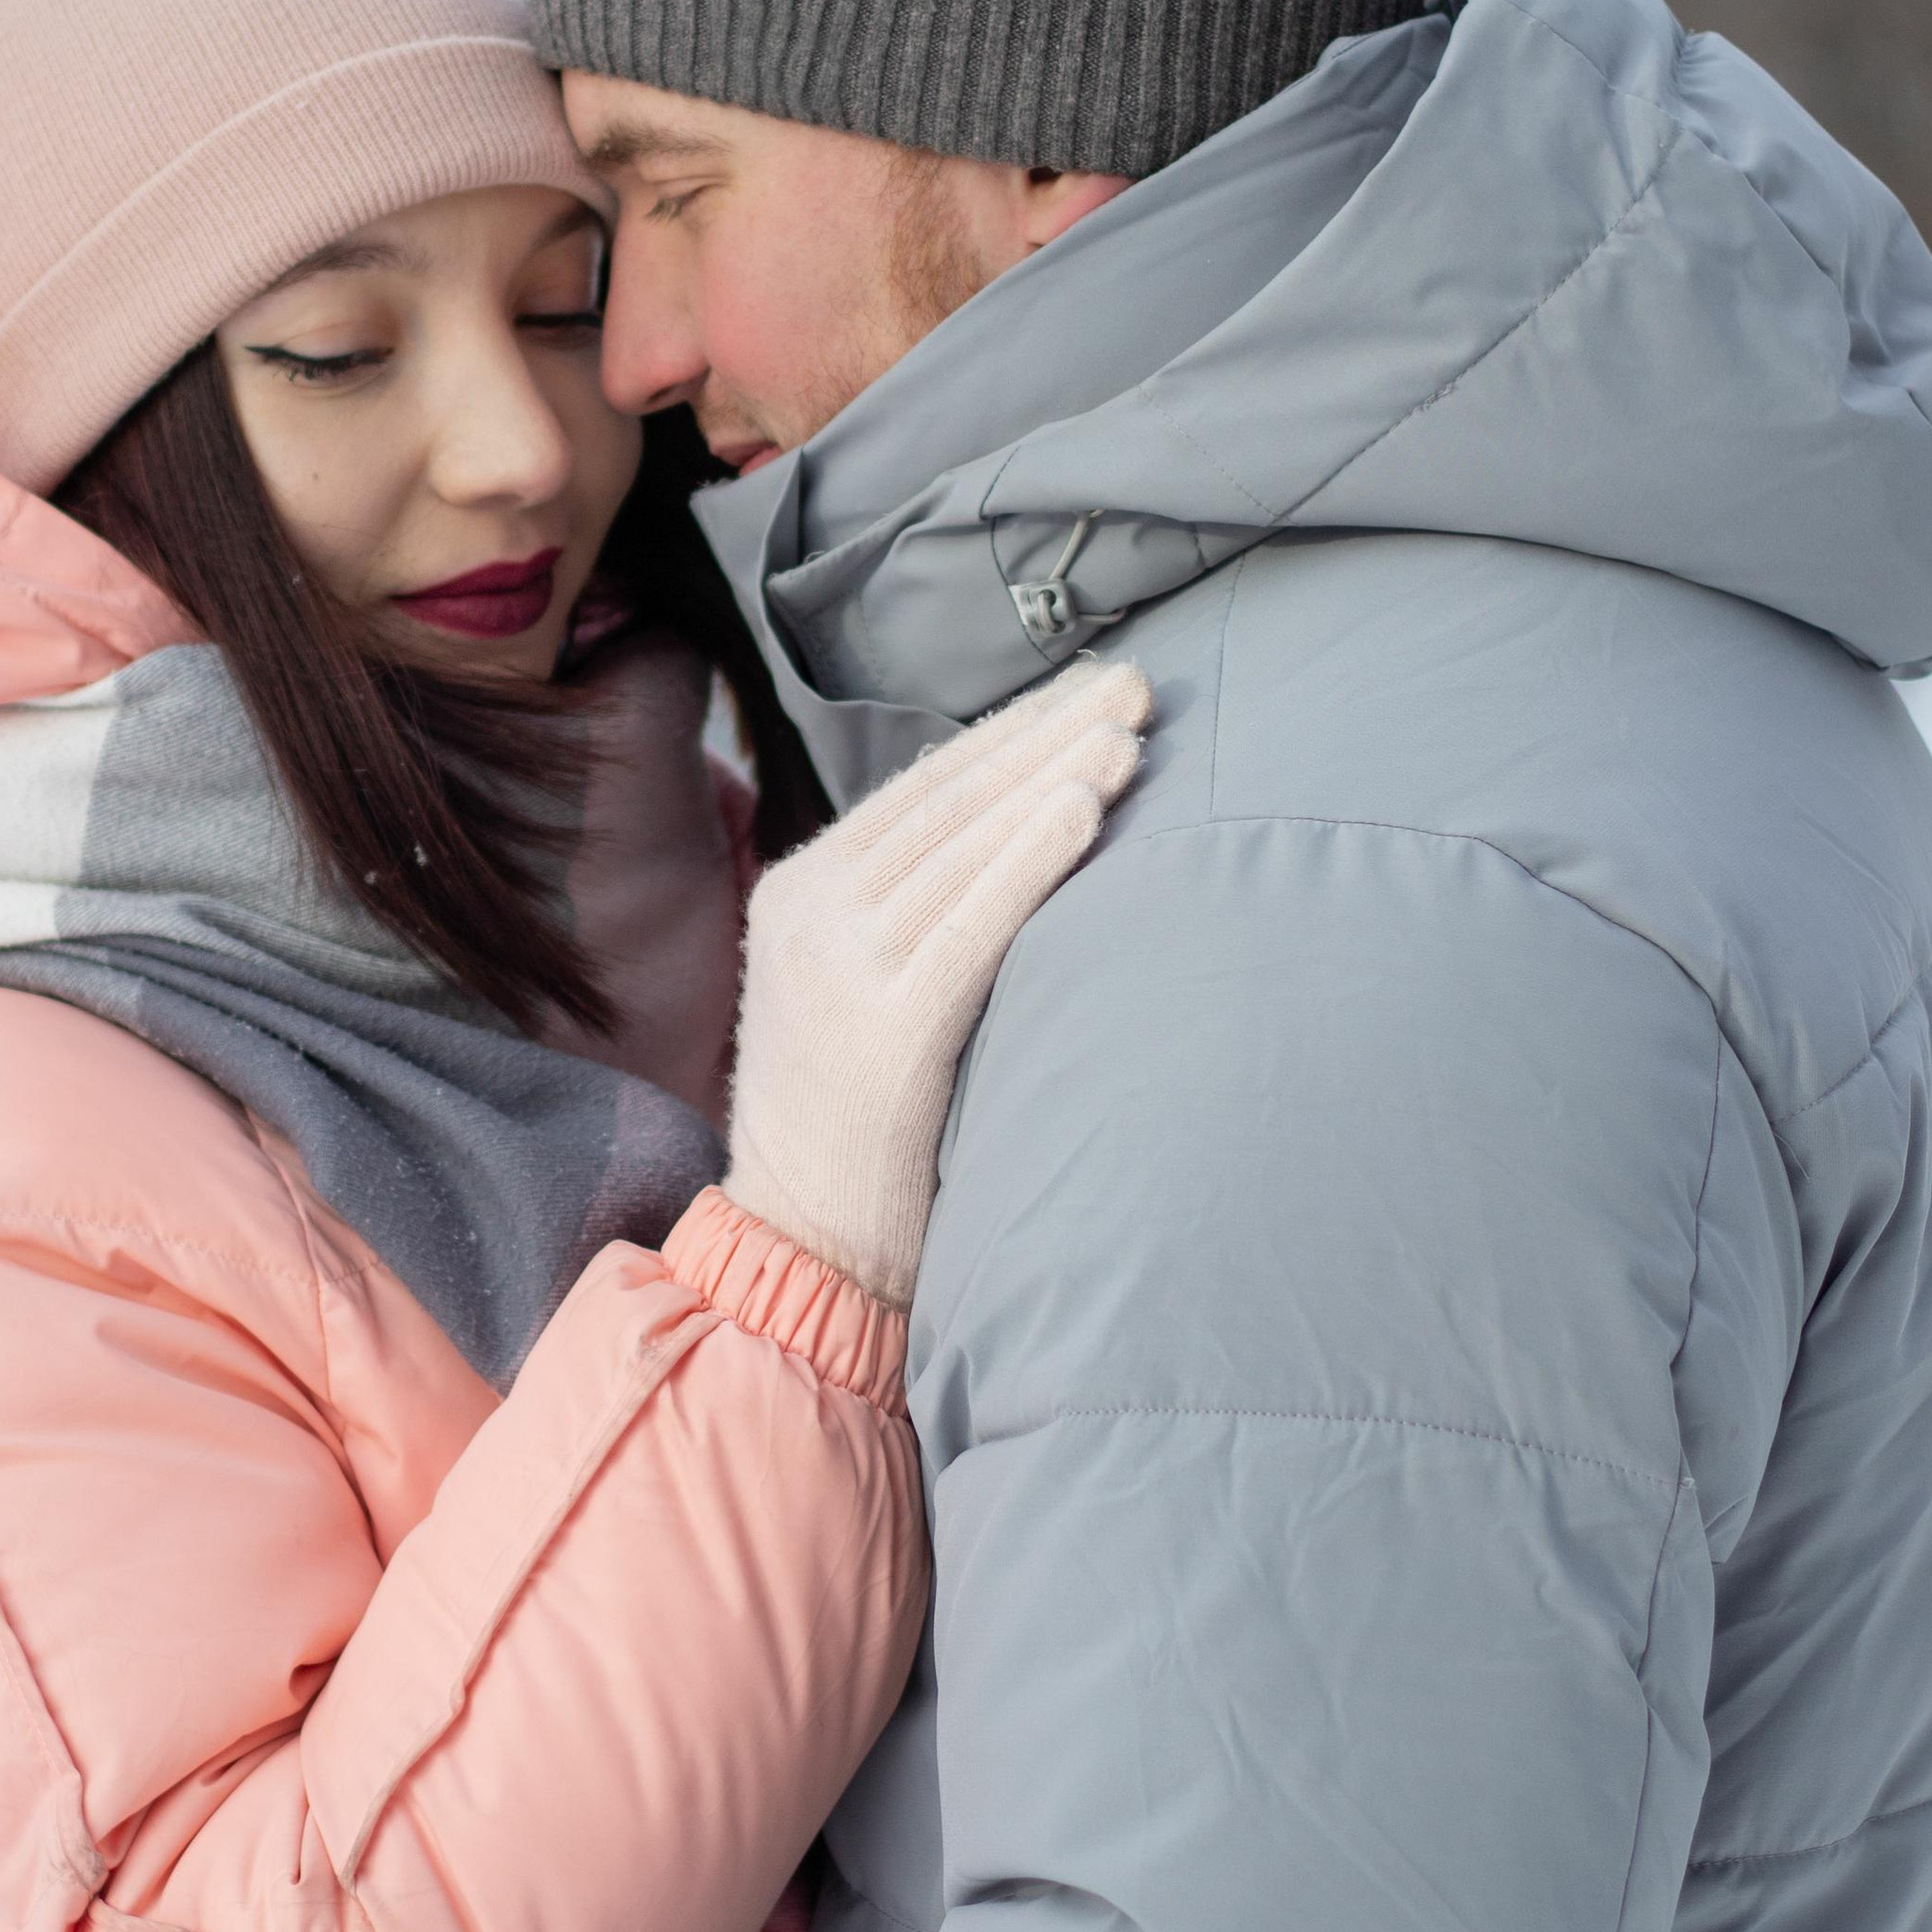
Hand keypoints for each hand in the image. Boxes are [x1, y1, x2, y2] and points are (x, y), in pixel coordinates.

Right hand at [724, 653, 1149, 1303]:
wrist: (802, 1246)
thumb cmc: (854, 1128)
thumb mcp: (850, 990)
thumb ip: (901, 910)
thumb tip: (1009, 829)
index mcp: (796, 892)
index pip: (921, 788)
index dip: (1012, 732)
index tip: (1087, 694)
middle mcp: (810, 912)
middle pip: (952, 799)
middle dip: (1049, 734)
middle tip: (1136, 685)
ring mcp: (842, 966)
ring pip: (969, 844)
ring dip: (1059, 775)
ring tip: (1132, 732)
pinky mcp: (888, 1024)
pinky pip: (978, 918)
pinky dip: (1037, 854)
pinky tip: (1090, 805)